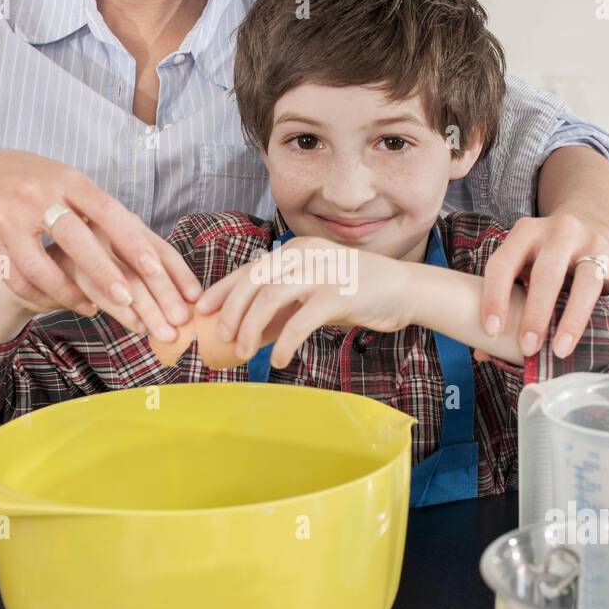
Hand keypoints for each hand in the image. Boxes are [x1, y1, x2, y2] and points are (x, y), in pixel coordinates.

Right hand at [0, 151, 202, 338]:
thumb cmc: (38, 185)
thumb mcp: (68, 183)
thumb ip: (99, 210)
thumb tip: (147, 245)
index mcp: (68, 179)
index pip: (106, 211)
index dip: (130, 241)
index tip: (154, 269)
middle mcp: (37, 195)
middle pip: (74, 238)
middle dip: (102, 272)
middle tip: (128, 300)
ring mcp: (8, 218)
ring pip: (40, 266)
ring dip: (68, 293)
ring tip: (93, 308)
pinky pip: (16, 279)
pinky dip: (40, 296)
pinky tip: (59, 304)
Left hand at [193, 235, 419, 367]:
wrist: (405, 291)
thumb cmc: (358, 292)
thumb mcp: (316, 291)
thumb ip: (285, 305)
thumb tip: (249, 329)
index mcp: (297, 249)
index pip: (250, 268)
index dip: (222, 290)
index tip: (203, 310)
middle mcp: (305, 254)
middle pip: (254, 281)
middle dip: (232, 312)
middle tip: (222, 337)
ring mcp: (322, 272)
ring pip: (270, 299)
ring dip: (251, 328)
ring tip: (244, 351)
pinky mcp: (338, 295)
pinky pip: (299, 322)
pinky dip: (283, 343)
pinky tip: (277, 360)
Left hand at [479, 213, 608, 359]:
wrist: (590, 219)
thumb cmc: (545, 257)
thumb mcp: (522, 263)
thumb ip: (505, 300)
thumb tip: (483, 351)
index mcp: (527, 233)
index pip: (504, 264)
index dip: (495, 297)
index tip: (491, 332)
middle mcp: (561, 233)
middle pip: (548, 273)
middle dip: (536, 312)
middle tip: (528, 347)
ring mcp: (594, 243)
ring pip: (587, 280)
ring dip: (573, 318)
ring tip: (561, 349)